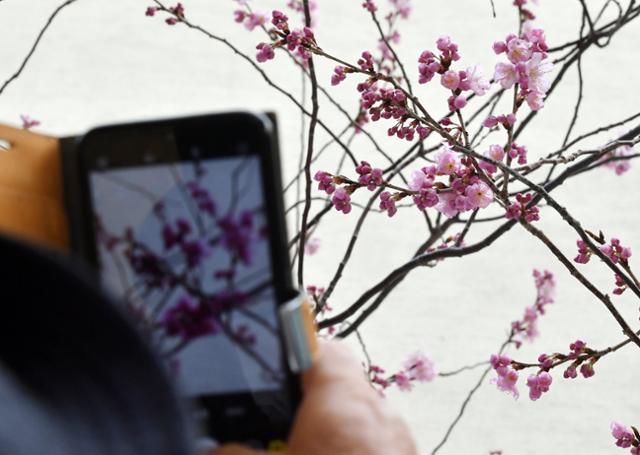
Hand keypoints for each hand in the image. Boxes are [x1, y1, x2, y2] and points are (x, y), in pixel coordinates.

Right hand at [214, 339, 416, 454]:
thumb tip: (211, 450)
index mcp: (344, 404)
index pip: (321, 347)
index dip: (293, 345)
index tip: (273, 355)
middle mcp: (379, 415)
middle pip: (338, 384)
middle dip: (306, 401)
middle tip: (278, 424)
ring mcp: (399, 443)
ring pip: (358, 418)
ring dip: (330, 429)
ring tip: (302, 449)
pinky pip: (374, 444)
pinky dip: (352, 450)